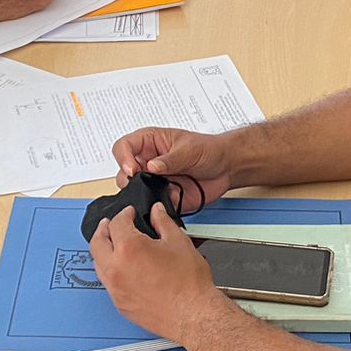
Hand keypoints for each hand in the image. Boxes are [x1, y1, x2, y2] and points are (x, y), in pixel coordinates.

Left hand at [89, 203, 224, 344]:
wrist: (193, 314)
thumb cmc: (189, 284)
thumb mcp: (179, 242)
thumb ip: (163, 222)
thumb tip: (157, 212)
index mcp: (129, 248)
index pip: (117, 223)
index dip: (124, 214)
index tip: (130, 213)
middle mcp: (116, 268)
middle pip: (97, 242)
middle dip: (103, 229)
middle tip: (109, 224)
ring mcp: (115, 288)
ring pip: (98, 264)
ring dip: (102, 251)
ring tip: (112, 245)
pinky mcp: (119, 303)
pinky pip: (107, 283)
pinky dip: (109, 271)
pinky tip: (121, 268)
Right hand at [112, 127, 235, 208]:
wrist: (226, 168)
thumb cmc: (208, 150)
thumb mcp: (189, 149)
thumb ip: (170, 159)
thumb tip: (151, 166)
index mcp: (149, 142)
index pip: (123, 146)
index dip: (123, 157)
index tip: (132, 169)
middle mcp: (148, 162)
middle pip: (123, 171)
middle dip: (129, 180)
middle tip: (142, 184)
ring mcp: (153, 181)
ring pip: (133, 191)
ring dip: (141, 194)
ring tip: (158, 191)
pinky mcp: (162, 197)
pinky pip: (150, 205)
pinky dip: (154, 207)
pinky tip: (166, 201)